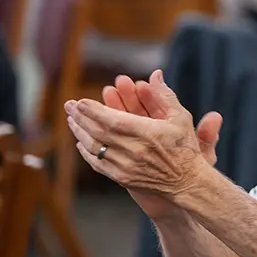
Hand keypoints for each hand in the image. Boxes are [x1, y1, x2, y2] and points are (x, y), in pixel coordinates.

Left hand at [65, 70, 216, 205]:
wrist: (187, 182)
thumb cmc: (185, 147)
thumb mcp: (180, 118)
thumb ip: (165, 95)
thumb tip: (155, 74)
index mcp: (148, 133)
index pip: (112, 120)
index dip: (93, 110)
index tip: (80, 101)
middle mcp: (134, 150)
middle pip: (98, 132)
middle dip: (80, 117)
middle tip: (69, 105)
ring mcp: (126, 166)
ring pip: (94, 148)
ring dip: (80, 132)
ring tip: (71, 120)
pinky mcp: (122, 178)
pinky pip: (98, 164)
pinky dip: (86, 152)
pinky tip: (81, 142)